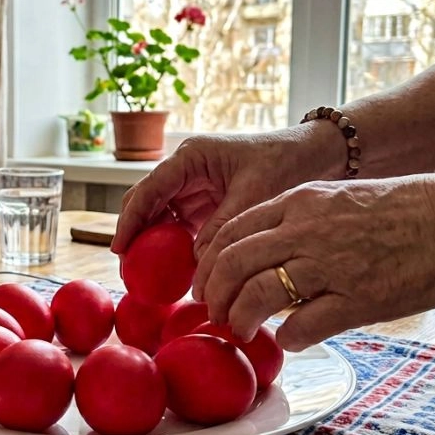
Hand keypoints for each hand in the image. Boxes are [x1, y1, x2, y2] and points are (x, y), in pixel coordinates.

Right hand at [112, 123, 343, 255]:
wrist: (315, 156)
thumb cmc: (286, 163)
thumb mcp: (254, 196)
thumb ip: (222, 227)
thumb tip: (196, 263)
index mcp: (191, 157)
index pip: (150, 189)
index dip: (131, 219)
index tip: (120, 248)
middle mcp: (186, 171)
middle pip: (146, 203)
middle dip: (133, 235)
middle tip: (127, 271)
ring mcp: (193, 189)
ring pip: (159, 219)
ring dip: (151, 245)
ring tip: (142, 277)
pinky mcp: (205, 206)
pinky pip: (179, 229)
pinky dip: (173, 249)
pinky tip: (172, 273)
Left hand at [191, 175, 434, 348]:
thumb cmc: (408, 210)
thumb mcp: (341, 197)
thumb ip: (300, 221)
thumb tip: (269, 254)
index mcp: (300, 202)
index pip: (230, 231)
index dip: (209, 263)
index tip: (207, 285)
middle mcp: (306, 230)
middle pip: (231, 264)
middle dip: (214, 295)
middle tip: (215, 315)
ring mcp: (330, 264)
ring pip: (255, 295)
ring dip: (239, 319)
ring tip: (242, 331)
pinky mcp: (358, 299)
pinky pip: (300, 326)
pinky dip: (287, 338)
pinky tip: (291, 340)